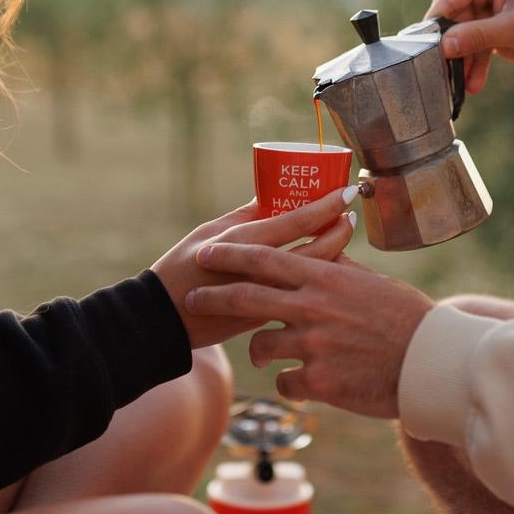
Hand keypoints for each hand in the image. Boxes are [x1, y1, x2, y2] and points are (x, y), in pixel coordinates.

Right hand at [151, 187, 357, 348]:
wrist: (162, 322)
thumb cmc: (180, 270)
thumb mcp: (208, 234)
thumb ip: (243, 216)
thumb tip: (271, 195)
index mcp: (244, 242)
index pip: (297, 220)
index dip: (326, 206)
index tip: (347, 192)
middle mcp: (260, 269)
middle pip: (315, 249)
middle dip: (339, 231)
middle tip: (351, 216)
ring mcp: (266, 296)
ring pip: (311, 274)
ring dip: (332, 255)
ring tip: (342, 239)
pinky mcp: (264, 318)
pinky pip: (297, 295)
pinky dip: (312, 281)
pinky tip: (324, 273)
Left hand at [184, 245, 434, 418]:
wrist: (429, 363)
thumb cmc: (406, 318)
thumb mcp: (372, 282)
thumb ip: (338, 267)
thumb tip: (324, 244)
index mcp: (323, 278)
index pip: (264, 258)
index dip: (229, 255)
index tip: (205, 252)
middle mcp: (312, 308)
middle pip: (244, 298)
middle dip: (211, 298)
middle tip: (191, 300)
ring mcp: (313, 345)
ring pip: (260, 346)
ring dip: (259, 350)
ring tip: (264, 355)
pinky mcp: (318, 382)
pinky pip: (284, 384)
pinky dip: (289, 384)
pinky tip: (302, 385)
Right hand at [427, 0, 513, 94]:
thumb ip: (479, 35)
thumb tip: (444, 46)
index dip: (436, 26)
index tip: (426, 52)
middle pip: (451, 19)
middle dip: (449, 49)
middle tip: (442, 75)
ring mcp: (483, 5)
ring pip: (460, 36)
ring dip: (461, 61)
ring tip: (460, 87)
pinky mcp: (489, 24)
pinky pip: (473, 45)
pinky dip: (473, 64)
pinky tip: (473, 85)